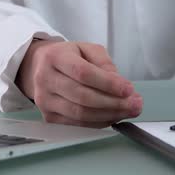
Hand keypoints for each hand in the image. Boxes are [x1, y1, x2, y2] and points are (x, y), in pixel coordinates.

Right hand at [17, 40, 142, 127]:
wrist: (39, 67)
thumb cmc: (68, 57)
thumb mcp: (87, 49)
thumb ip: (104, 63)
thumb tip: (119, 84)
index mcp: (55, 57)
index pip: (83, 73)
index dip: (108, 83)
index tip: (129, 89)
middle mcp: (45, 79)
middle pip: (83, 96)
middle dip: (113, 103)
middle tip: (135, 104)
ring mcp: (44, 101)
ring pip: (80, 114)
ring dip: (109, 115)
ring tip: (129, 111)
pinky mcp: (48, 117)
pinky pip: (77, 124)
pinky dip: (99, 122)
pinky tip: (113, 116)